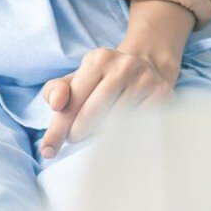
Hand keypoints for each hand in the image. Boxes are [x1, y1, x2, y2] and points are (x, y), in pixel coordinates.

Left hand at [38, 45, 174, 159]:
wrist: (150, 65)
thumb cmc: (104, 79)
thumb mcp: (78, 78)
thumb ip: (55, 91)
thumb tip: (56, 105)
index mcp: (99, 59)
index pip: (72, 101)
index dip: (57, 129)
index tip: (47, 151)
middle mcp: (124, 66)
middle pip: (92, 114)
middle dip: (78, 133)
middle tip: (76, 139)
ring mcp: (146, 81)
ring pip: (115, 124)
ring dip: (101, 138)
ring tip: (98, 136)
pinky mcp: (162, 97)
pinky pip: (137, 128)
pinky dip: (124, 138)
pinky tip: (120, 137)